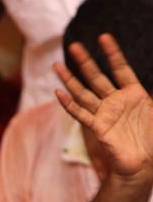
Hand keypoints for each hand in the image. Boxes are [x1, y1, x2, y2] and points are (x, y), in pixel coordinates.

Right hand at [53, 34, 152, 179]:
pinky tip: (59, 93)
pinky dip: (69, 104)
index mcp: (134, 94)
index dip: (113, 53)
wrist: (144, 164)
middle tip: (74, 45)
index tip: (104, 37)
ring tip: (57, 66)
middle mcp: (116, 102)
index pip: (121, 68)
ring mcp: (104, 114)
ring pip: (84, 93)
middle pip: (97, 77)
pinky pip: (80, 114)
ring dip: (70, 80)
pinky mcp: (97, 129)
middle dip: (85, 61)